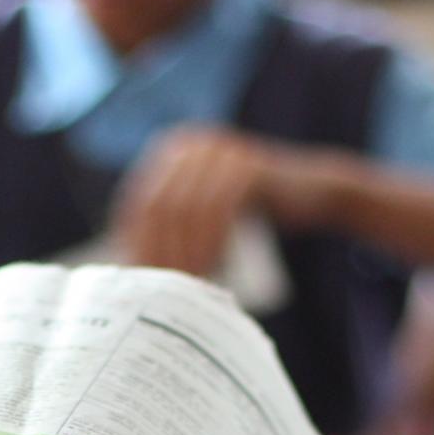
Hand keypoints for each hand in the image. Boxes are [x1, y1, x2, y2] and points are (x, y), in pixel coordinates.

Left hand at [112, 128, 356, 276]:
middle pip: (160, 207)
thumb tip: (123, 267)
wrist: (311, 193)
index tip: (142, 286)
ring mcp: (217, 148)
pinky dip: (211, 240)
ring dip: (186, 251)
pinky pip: (218, 205)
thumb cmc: (251, 214)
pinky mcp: (246, 163)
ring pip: (187, 208)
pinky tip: (211, 265)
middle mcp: (187, 142)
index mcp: (167, 150)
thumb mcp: (203, 212)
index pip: (139, 204)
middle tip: (167, 292)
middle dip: (162, 252)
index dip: (138, 246)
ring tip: (189, 285)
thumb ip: (169, 222)